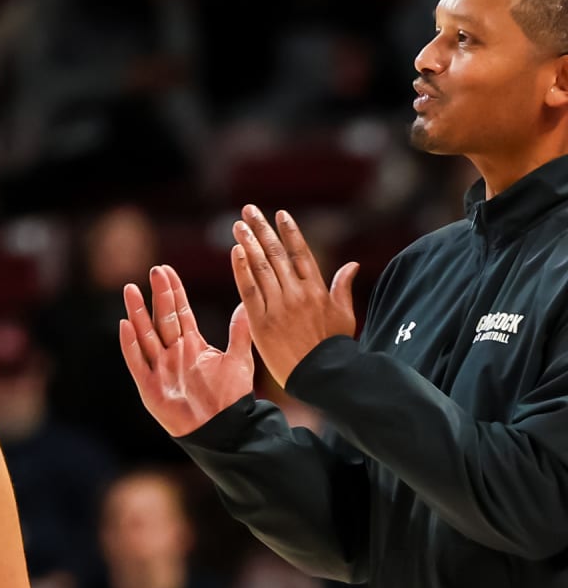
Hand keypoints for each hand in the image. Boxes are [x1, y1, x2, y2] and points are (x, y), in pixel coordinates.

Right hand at [120, 264, 253, 436]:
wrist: (223, 430)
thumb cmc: (230, 398)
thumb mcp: (238, 359)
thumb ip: (239, 332)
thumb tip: (246, 304)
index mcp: (191, 344)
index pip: (179, 311)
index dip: (173, 291)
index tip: (165, 269)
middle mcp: (172, 352)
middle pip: (161, 318)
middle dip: (157, 295)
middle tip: (153, 271)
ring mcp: (159, 368)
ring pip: (145, 334)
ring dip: (137, 312)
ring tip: (130, 289)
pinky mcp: (149, 387)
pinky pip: (137, 362)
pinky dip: (130, 345)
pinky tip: (125, 326)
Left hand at [231, 206, 357, 386]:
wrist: (322, 377)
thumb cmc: (334, 348)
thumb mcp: (344, 316)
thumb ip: (342, 288)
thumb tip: (352, 265)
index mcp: (317, 290)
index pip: (301, 253)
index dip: (289, 232)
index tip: (279, 214)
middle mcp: (297, 293)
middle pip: (277, 254)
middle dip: (262, 229)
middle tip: (249, 210)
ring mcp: (279, 307)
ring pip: (261, 268)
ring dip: (248, 243)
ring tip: (239, 225)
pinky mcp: (262, 322)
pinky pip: (249, 290)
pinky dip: (242, 270)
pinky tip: (236, 251)